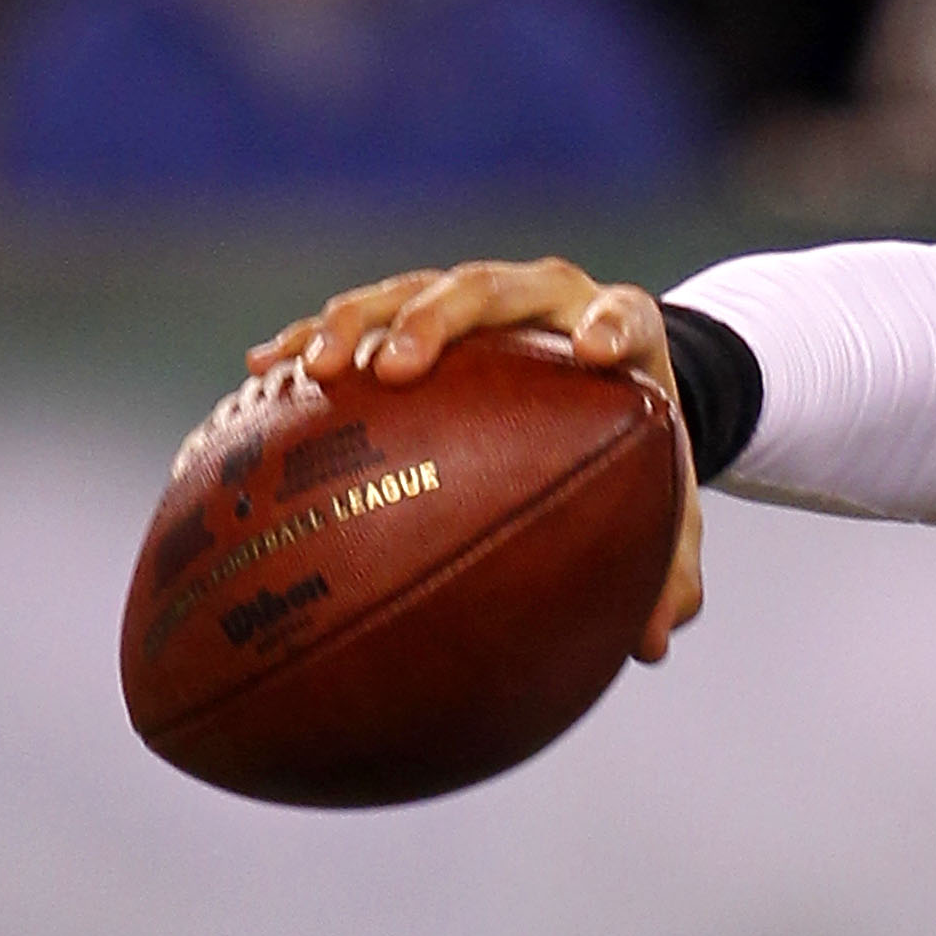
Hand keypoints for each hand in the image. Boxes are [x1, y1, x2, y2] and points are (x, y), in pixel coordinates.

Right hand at [249, 258, 702, 663]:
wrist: (607, 373)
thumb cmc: (634, 449)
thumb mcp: (667, 508)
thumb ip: (671, 570)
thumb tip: (653, 646)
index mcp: (621, 327)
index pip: (623, 317)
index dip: (609, 326)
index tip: (592, 349)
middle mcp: (542, 298)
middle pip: (484, 289)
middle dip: (434, 322)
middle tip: (397, 366)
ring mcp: (473, 298)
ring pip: (406, 291)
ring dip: (355, 325)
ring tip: (315, 368)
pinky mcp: (419, 309)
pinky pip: (360, 317)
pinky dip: (313, 339)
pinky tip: (263, 371)